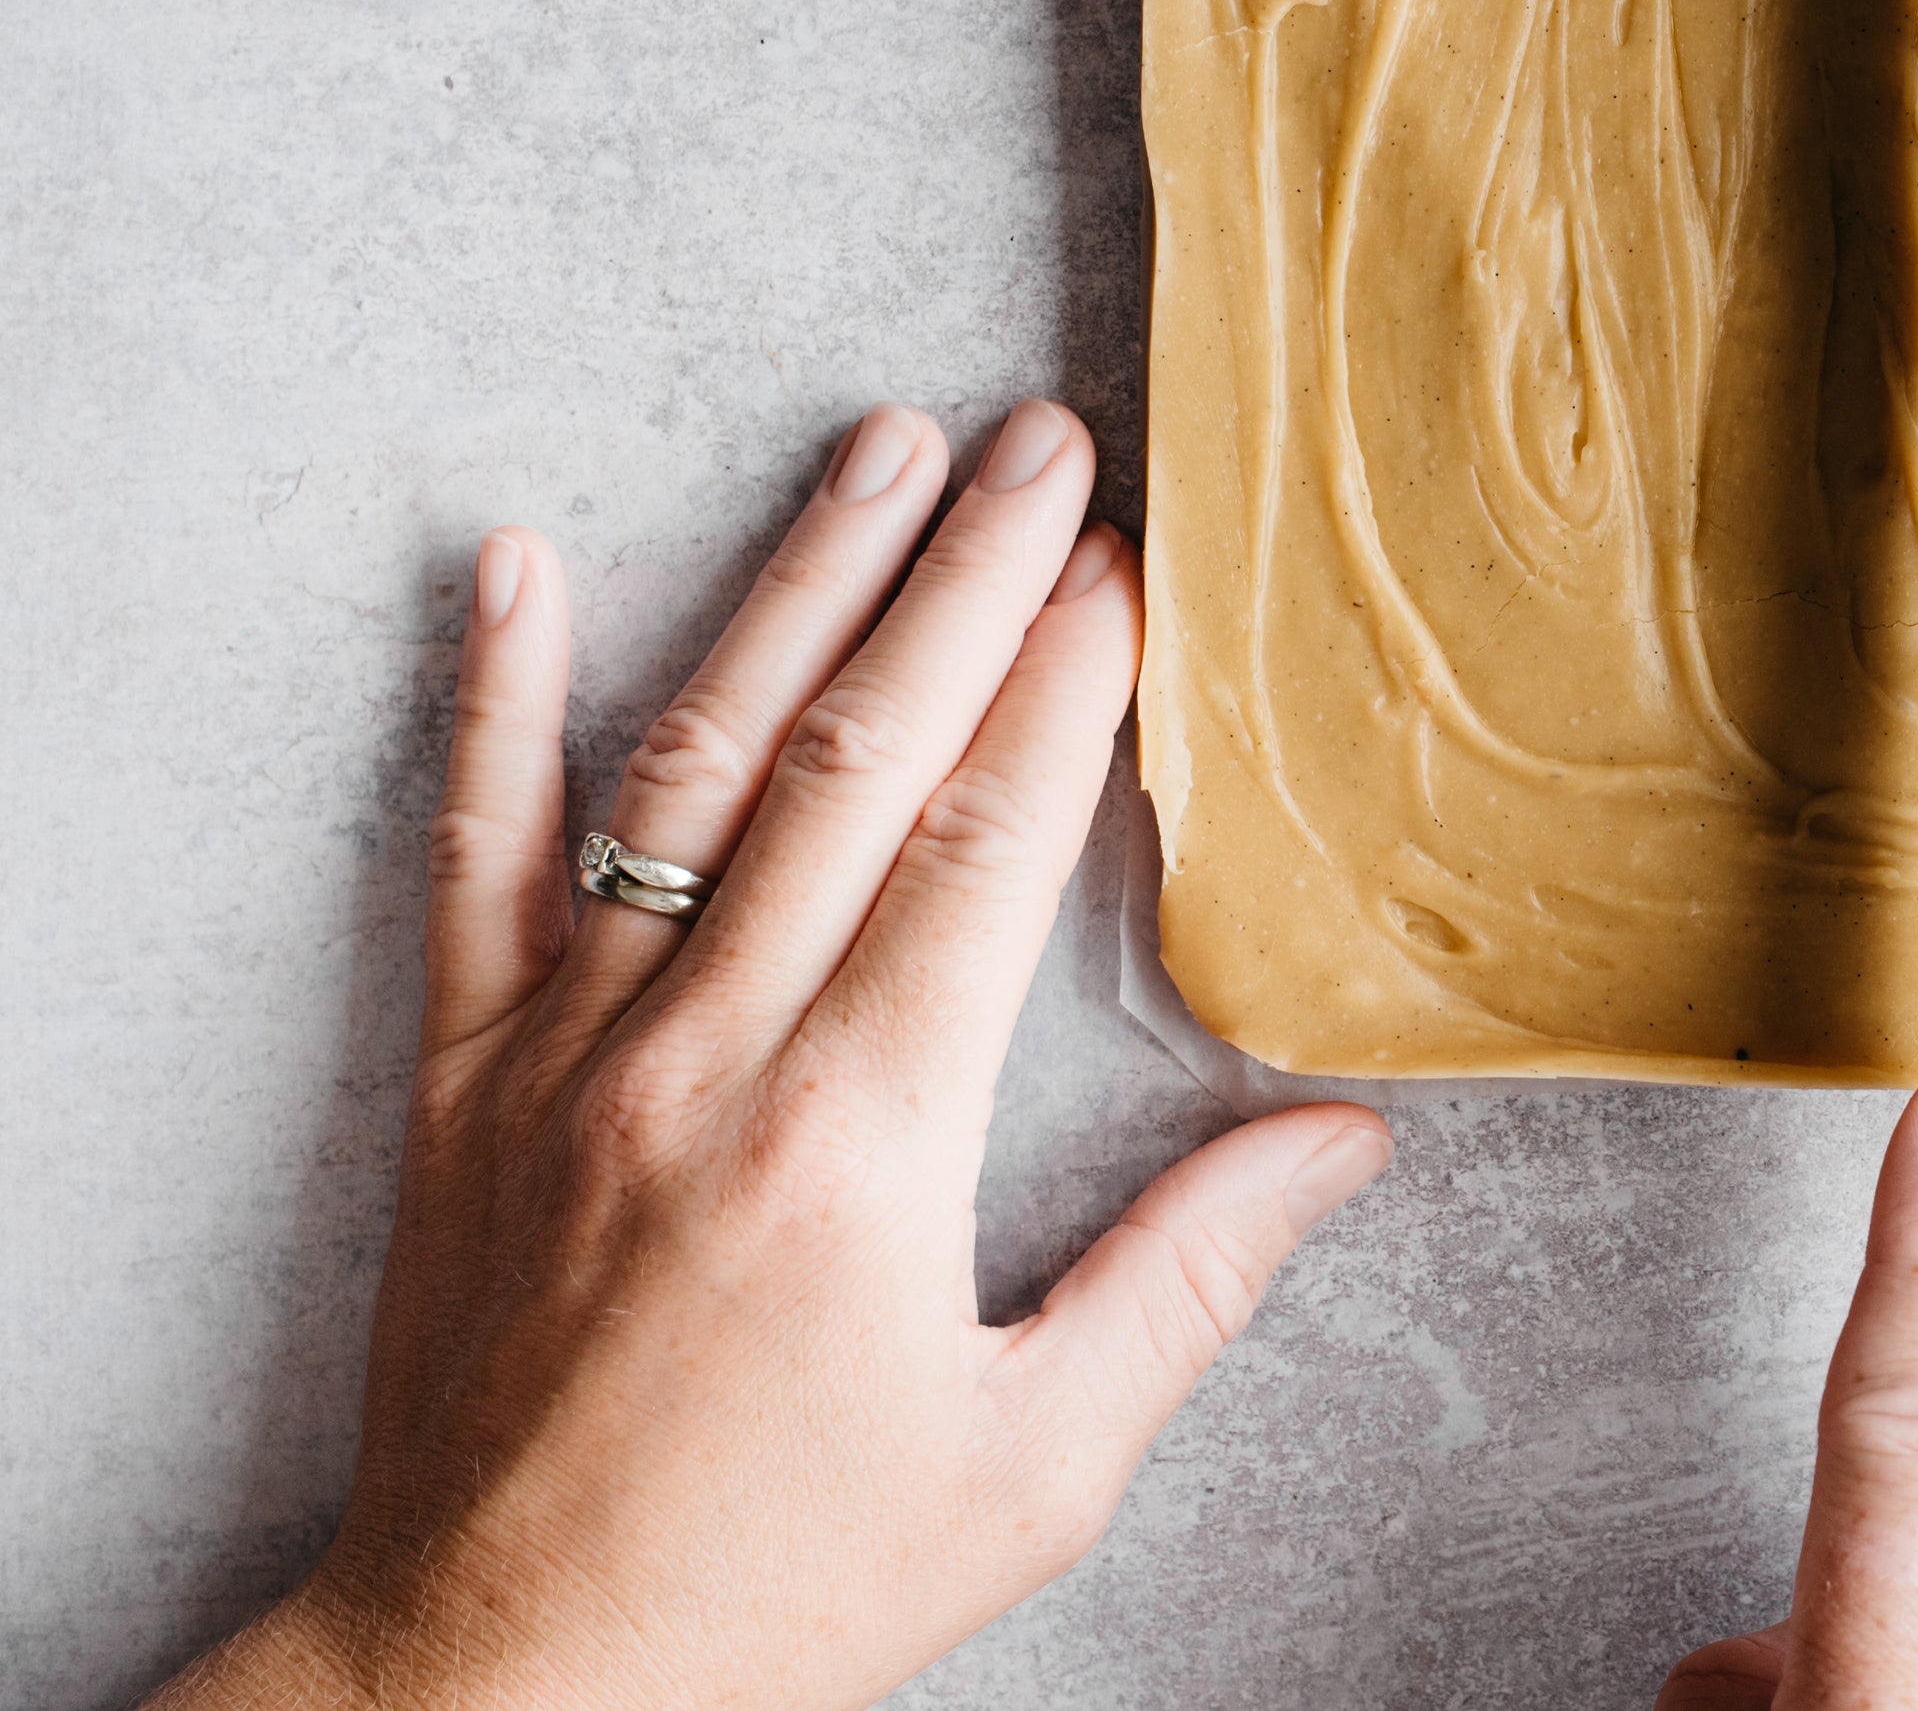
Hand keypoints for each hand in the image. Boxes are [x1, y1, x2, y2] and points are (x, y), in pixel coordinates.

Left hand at [151, 401, 1392, 1710]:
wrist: (495, 1682)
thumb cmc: (773, 1588)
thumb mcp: (1030, 1466)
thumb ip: (1188, 1281)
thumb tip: (1342, 1144)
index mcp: (861, 1138)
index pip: (985, 844)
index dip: (1065, 685)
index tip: (1125, 565)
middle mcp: (707, 1056)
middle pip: (860, 758)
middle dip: (965, 579)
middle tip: (1042, 443)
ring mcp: (568, 1051)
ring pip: (690, 766)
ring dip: (792, 589)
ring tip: (873, 449)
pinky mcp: (464, 1081)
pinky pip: (474, 856)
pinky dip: (487, 702)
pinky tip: (509, 567)